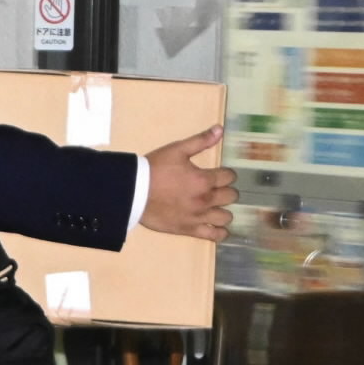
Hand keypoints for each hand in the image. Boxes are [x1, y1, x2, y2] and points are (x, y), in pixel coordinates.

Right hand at [140, 125, 236, 242]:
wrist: (133, 192)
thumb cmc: (154, 169)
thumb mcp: (177, 150)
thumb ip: (200, 141)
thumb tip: (220, 129)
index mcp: (204, 179)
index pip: (229, 177)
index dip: (225, 174)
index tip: (218, 174)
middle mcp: (206, 199)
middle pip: (231, 196)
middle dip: (225, 190)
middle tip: (214, 189)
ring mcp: (198, 217)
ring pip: (226, 217)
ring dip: (223, 210)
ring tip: (214, 207)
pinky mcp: (188, 229)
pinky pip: (213, 235)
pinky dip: (220, 232)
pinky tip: (217, 227)